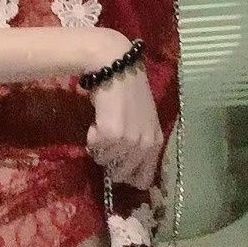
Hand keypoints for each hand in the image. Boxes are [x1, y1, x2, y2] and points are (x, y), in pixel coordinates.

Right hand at [85, 47, 163, 193]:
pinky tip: (98, 119)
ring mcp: (129, 141)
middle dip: (111, 162)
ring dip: (100, 146)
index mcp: (156, 142)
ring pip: (104, 161)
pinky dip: (91, 136)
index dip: (129, 177)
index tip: (119, 168)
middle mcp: (145, 145)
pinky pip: (94, 147)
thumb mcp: (143, 120)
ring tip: (103, 125)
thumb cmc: (128, 90)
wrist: (117, 67)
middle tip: (107, 143)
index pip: (144, 179)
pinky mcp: (111, 134)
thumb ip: (140, 143)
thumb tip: (127, 169)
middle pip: (122, 175)